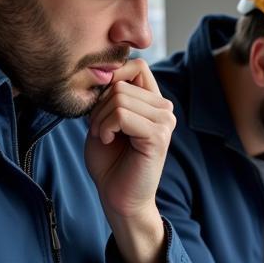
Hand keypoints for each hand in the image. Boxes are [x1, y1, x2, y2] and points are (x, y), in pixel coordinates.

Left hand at [85, 59, 174, 262]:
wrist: (118, 197)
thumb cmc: (110, 161)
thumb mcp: (104, 120)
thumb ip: (109, 96)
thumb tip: (103, 72)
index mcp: (153, 102)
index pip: (136, 66)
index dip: (112, 76)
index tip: (99, 103)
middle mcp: (164, 109)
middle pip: (122, 82)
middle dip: (99, 105)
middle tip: (99, 129)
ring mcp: (165, 122)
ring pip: (120, 98)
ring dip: (100, 118)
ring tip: (104, 136)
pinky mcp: (158, 137)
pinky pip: (123, 115)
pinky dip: (106, 127)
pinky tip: (108, 141)